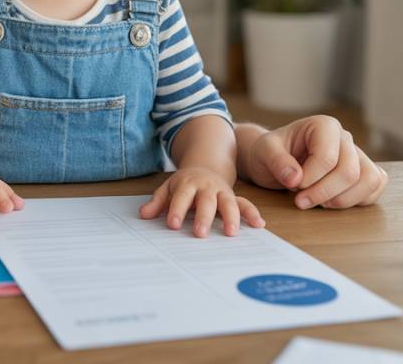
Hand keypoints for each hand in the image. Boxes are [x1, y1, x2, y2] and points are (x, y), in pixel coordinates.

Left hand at [139, 166, 263, 236]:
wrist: (204, 168)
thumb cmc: (183, 185)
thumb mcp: (168, 189)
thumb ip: (157, 202)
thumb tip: (143, 215)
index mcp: (187, 183)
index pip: (181, 197)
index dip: (176, 210)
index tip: (172, 225)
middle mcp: (206, 187)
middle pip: (205, 201)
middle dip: (203, 216)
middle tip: (199, 234)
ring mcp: (221, 191)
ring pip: (228, 202)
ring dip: (231, 216)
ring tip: (230, 233)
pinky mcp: (233, 197)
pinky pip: (245, 203)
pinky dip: (252, 213)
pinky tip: (259, 224)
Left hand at [241, 116, 388, 208]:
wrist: (276, 159)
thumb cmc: (270, 152)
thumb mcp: (263, 152)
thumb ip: (276, 160)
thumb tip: (295, 178)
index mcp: (323, 125)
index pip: (327, 158)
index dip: (309, 179)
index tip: (292, 184)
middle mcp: (344, 137)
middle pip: (349, 172)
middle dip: (323, 193)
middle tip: (300, 201)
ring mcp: (357, 154)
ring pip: (369, 180)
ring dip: (342, 200)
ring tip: (318, 202)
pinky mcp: (364, 171)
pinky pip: (374, 188)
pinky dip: (357, 201)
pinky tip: (332, 201)